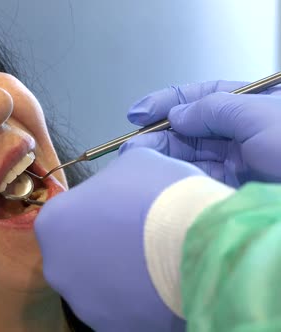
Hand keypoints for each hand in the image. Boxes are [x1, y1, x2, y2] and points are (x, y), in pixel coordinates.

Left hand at [36, 148, 199, 330]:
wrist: (198, 247)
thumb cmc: (159, 195)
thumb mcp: (137, 162)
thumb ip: (117, 170)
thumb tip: (122, 177)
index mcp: (53, 221)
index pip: (69, 213)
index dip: (97, 209)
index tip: (123, 210)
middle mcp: (55, 265)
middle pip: (78, 252)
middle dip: (103, 245)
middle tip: (139, 237)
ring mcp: (80, 300)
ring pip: (97, 284)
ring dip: (118, 274)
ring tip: (154, 264)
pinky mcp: (107, 326)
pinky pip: (119, 309)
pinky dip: (135, 300)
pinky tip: (159, 288)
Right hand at [121, 80, 280, 186]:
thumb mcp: (262, 118)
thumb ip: (214, 110)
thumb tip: (177, 114)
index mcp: (256, 106)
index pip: (204, 96)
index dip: (168, 102)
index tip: (138, 113)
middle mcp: (246, 133)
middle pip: (192, 129)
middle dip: (160, 135)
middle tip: (132, 146)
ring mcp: (241, 164)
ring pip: (192, 157)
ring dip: (164, 160)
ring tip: (136, 163)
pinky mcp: (235, 192)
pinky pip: (198, 182)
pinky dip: (177, 181)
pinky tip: (160, 181)